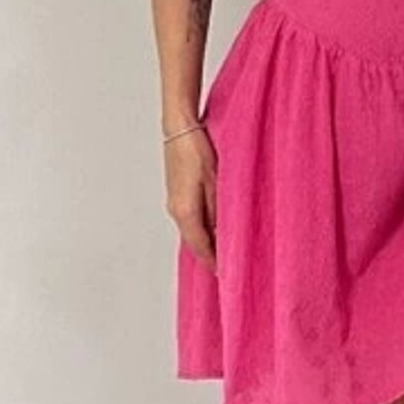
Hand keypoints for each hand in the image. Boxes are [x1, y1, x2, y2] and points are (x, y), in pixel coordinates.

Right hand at [164, 122, 217, 272]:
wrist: (180, 127)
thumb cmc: (199, 149)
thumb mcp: (217, 181)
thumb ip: (220, 211)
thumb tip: (226, 234)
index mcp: (185, 211)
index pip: (201, 247)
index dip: (214, 263)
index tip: (227, 276)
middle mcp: (175, 211)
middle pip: (195, 242)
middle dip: (211, 256)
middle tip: (230, 268)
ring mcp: (173, 202)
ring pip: (192, 230)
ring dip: (207, 242)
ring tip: (225, 252)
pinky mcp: (176, 193)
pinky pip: (190, 219)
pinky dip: (202, 228)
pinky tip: (215, 228)